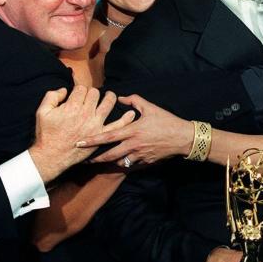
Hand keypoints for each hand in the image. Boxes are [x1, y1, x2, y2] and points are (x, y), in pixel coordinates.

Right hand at [28, 86, 134, 182]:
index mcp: (72, 106)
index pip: (82, 89)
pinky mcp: (101, 136)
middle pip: (95, 94)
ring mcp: (95, 124)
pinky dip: (126, 119)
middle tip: (91, 97)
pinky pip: (117, 125)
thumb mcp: (42, 112)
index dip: (80, 89)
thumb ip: (52, 96)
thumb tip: (63, 90)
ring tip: (110, 97)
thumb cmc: (47, 134)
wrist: (52, 156)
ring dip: (110, 97)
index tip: (78, 94)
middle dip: (93, 93)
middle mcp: (86, 113)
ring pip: (108, 104)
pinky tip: (131, 113)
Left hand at [78, 94, 193, 166]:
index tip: (79, 143)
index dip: (92, 140)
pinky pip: (132, 164)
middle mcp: (133, 145)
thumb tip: (121, 97)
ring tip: (104, 159)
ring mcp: (140, 155)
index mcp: (132, 130)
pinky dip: (126, 162)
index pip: (107, 136)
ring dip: (111, 161)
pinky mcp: (146, 161)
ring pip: (120, 162)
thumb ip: (134, 101)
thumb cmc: (166, 121)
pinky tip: (123, 160)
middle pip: (110, 155)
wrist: (183, 137)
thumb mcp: (150, 107)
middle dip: (96, 158)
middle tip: (85, 160)